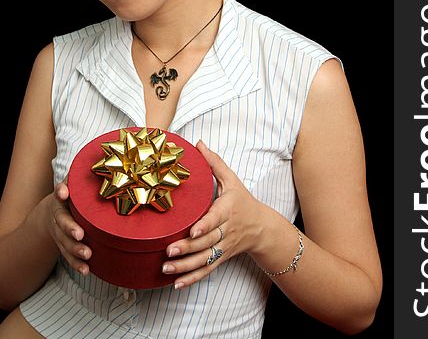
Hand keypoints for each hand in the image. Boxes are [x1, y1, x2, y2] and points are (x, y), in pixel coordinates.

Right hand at [48, 179, 90, 275]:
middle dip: (70, 228)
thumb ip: (84, 175)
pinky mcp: (63, 245)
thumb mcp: (74, 182)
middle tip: (80, 234)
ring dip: (74, 250)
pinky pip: (68, 256)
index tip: (64, 192)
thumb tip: (104, 161)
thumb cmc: (72, 195)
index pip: (59, 193)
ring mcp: (59, 232)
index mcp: (61, 198)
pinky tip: (86, 270)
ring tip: (87, 255)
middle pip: (61, 222)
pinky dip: (76, 264)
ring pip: (64, 242)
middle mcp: (57, 215)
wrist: (51, 212)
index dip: (61, 192)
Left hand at [162, 140, 264, 288]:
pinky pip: (207, 270)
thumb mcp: (231, 179)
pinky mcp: (221, 258)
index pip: (216, 219)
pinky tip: (176, 284)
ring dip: (185, 266)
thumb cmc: (242, 200)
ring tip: (166, 269)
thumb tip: (198, 143)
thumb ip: (214, 162)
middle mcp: (226, 231)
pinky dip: (192, 278)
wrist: (261, 227)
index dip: (205, 225)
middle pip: (207, 242)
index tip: (192, 230)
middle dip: (188, 248)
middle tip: (168, 250)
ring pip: (205, 259)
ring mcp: (223, 247)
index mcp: (228, 210)